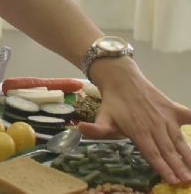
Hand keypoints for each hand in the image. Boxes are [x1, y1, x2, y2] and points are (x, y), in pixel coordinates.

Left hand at [77, 59, 190, 184]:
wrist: (122, 79)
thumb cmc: (113, 103)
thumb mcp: (102, 117)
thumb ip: (96, 128)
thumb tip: (80, 129)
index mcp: (139, 132)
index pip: (153, 154)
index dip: (163, 168)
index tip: (173, 180)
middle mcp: (155, 127)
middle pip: (169, 151)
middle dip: (179, 167)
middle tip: (188, 180)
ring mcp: (166, 118)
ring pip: (180, 140)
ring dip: (189, 155)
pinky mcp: (173, 108)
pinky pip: (188, 115)